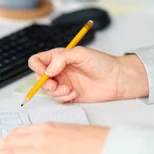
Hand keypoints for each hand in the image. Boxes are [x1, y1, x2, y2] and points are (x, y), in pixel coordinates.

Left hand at [0, 122, 108, 153]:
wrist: (104, 147)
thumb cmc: (90, 140)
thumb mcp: (65, 130)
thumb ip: (48, 135)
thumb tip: (36, 143)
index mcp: (45, 126)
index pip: (16, 133)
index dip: (2, 141)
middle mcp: (39, 137)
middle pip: (8, 143)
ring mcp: (41, 151)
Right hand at [27, 46, 148, 103]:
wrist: (117, 79)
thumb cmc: (102, 63)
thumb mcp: (81, 54)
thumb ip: (61, 59)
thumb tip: (47, 70)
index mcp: (58, 57)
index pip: (37, 61)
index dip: (36, 67)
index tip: (44, 72)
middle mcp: (58, 70)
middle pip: (39, 78)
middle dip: (44, 84)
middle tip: (54, 86)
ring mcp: (63, 83)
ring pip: (47, 90)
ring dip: (56, 92)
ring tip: (69, 90)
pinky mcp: (69, 95)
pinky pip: (58, 99)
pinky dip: (63, 98)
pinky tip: (74, 94)